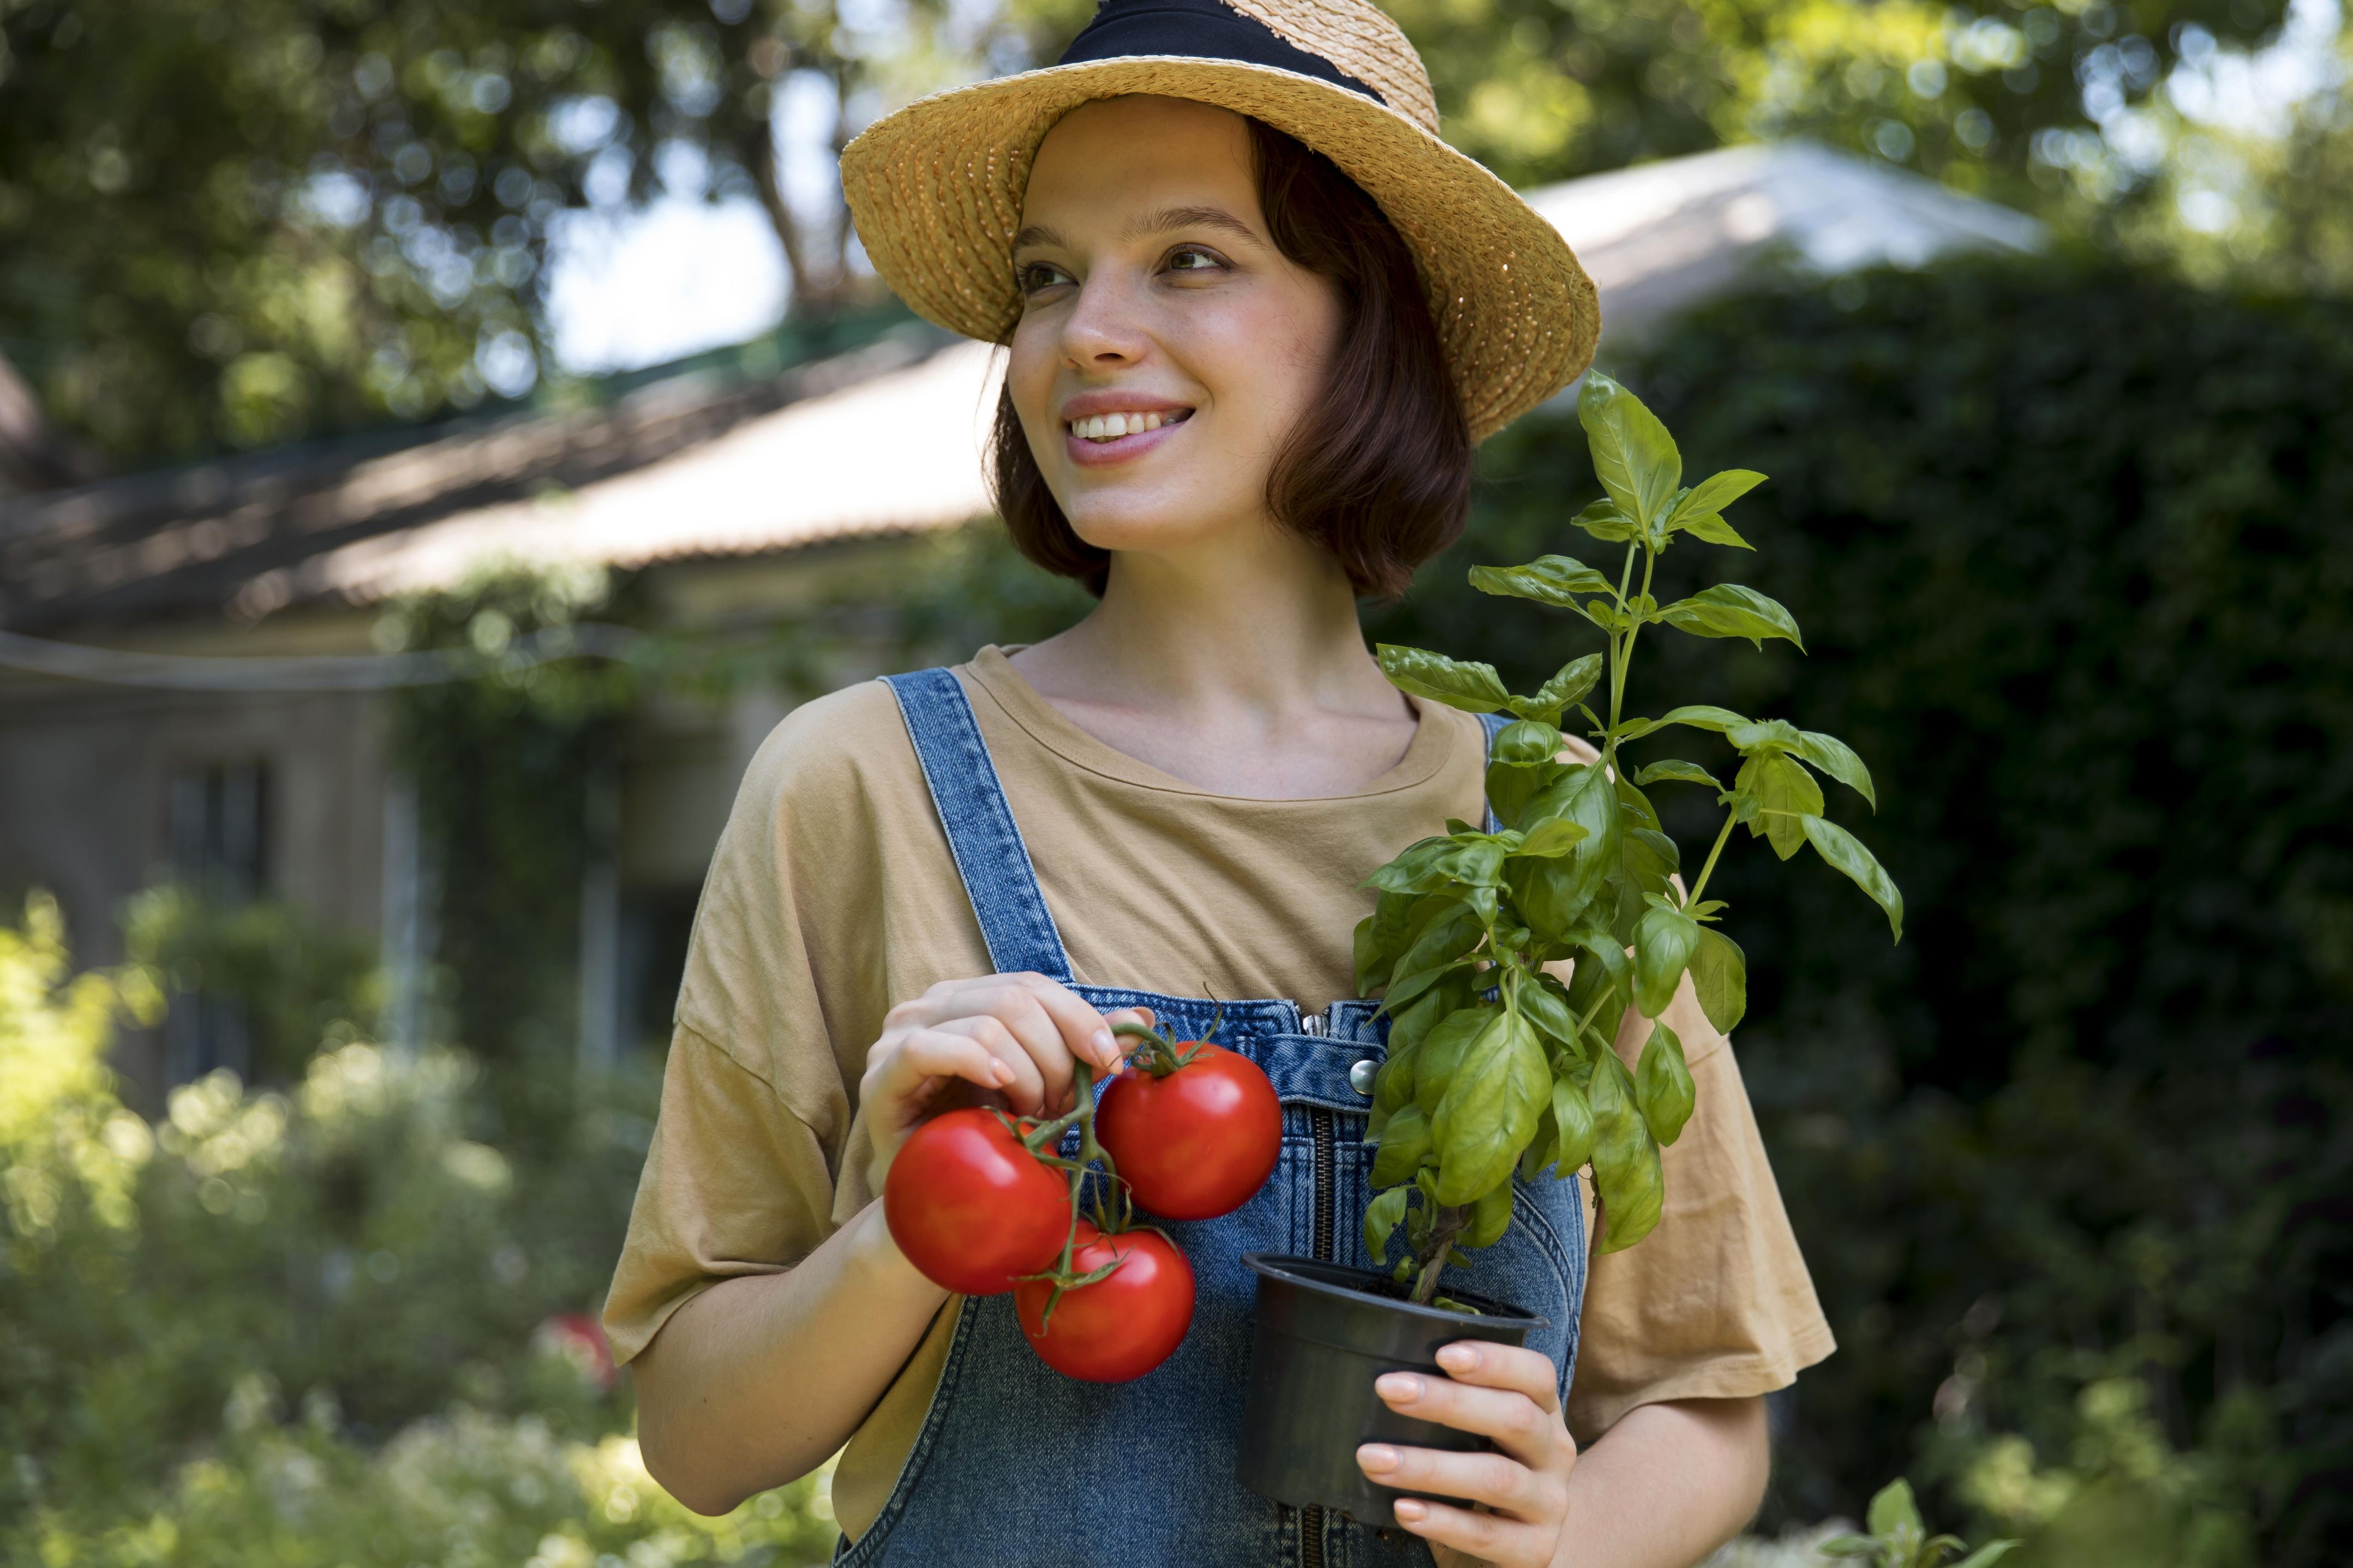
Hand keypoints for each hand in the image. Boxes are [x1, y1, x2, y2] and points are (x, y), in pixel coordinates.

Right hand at [860, 972, 1153, 1176]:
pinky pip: (930, 1047)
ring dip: (1025, 1073)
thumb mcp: (1045, 1090)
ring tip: (1028, 1115)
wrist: (938, 1207)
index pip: (1033, 986)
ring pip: (986, 1022)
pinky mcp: (882, 1074)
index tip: (1111, 1062)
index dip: (1080, 1019)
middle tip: (1060, 1107)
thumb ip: (1082, 1052)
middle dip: (1054, 1055)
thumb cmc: (989, 1142)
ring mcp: (899, 1035)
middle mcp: (930, 1005)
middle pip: (1016, 1000)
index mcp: (968, 999)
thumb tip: (1144, 1015)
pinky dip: (976, 1061)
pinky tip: (1001, 1090)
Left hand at [1356, 1341, 1575, 1567]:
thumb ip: (1459, 1402)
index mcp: (1545, 1411)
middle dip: (1447, 1402)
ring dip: (1429, 1467)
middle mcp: (1554, 1453)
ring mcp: (1549, 1503)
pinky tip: (1404, 1510)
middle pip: (1515, 1418)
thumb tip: (1389, 1378)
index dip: (1494, 1361)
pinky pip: (1487, 1535)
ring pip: (1497, 1479)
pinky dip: (1443, 1522)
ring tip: (1374, 1459)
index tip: (1442, 1354)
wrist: (1534, 1538)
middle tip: (1388, 1390)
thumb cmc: (1494, 1464)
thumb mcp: (1490, 1428)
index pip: (1536, 1374)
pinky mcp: (1535, 1549)